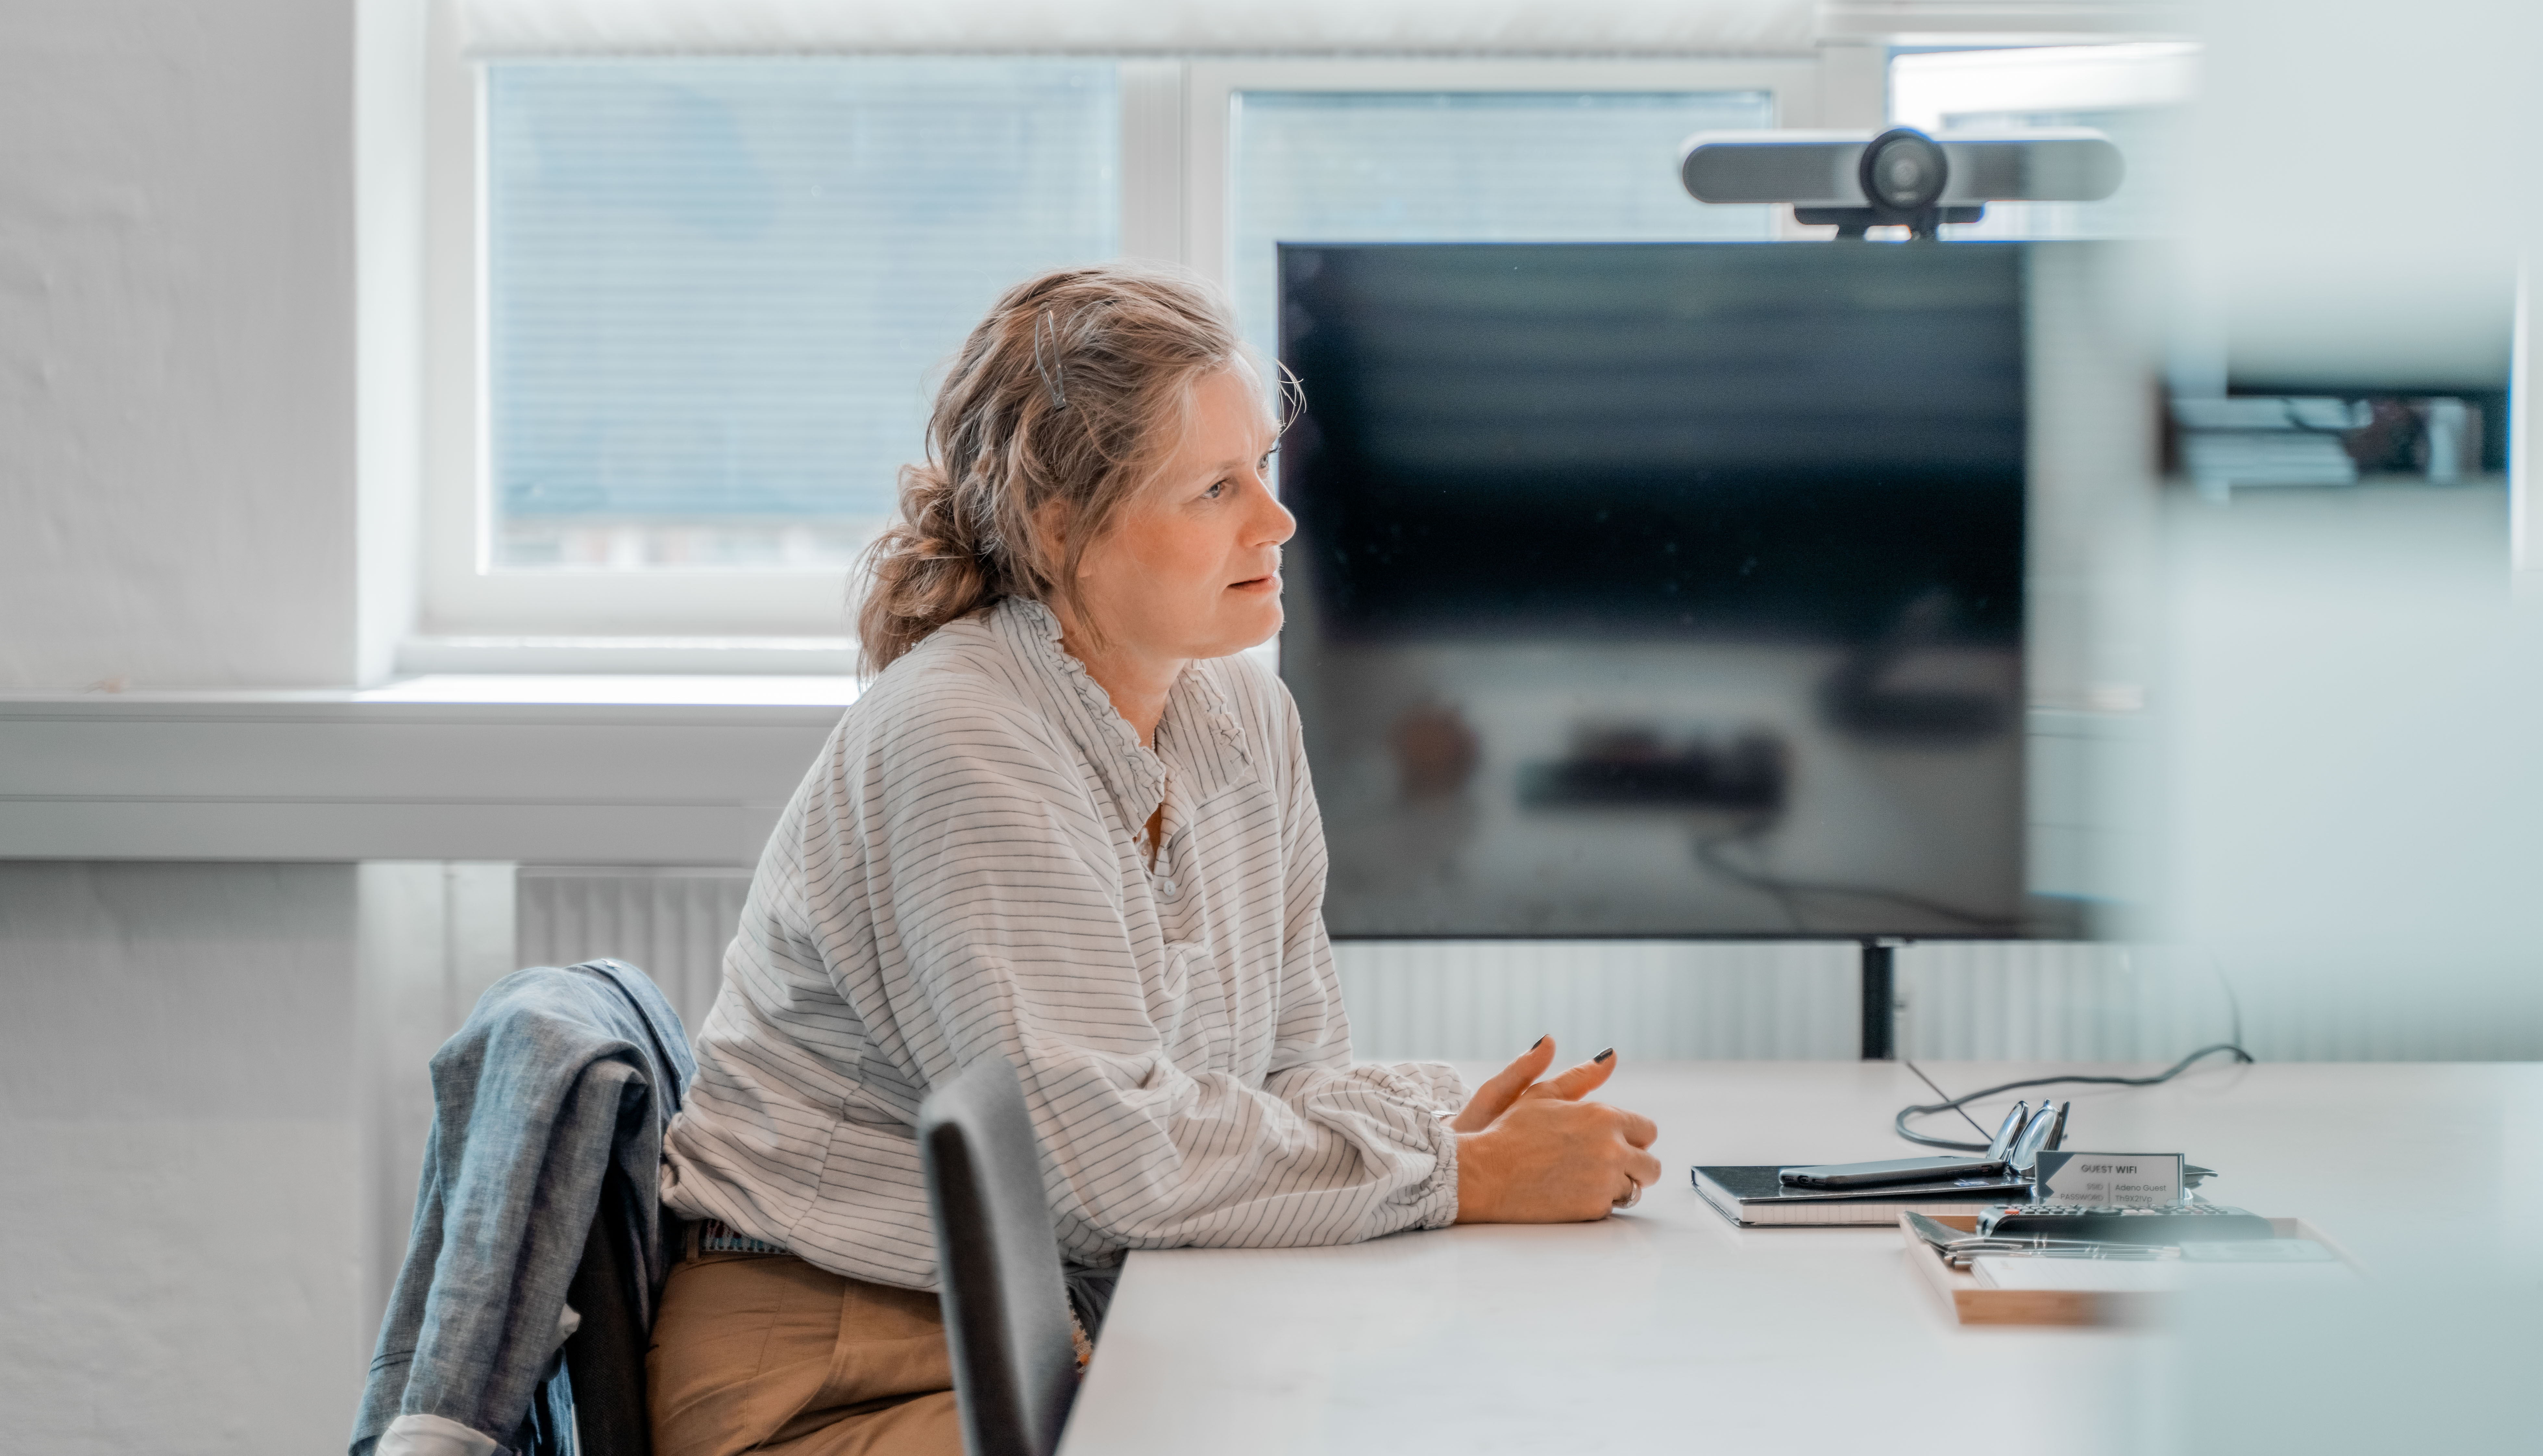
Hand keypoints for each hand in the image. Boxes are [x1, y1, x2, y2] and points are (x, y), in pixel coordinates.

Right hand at [1449, 1041, 1661, 1222]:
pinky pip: (1611, 1208)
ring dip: (1615, 1185)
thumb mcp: (1543, 1095)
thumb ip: (1582, 1077)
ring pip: (1634, 1189)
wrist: (1484, 1174)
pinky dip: (1596, 1203)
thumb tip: (1611, 1056)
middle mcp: (1612, 1148)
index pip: (1647, 1130)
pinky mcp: (1594, 1208)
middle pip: (1650, 1165)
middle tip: (1602, 1166)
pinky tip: (1570, 1194)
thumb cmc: (1509, 1131)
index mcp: (1604, 1117)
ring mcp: (1605, 1181)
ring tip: (1582, 1180)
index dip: (1631, 1137)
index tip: (1612, 1142)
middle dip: (1633, 1165)